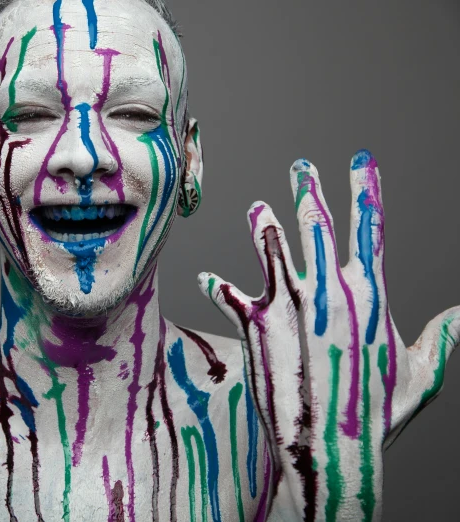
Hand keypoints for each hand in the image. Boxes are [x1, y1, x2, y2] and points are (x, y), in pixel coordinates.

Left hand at [197, 150, 458, 520]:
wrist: (332, 449)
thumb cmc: (379, 413)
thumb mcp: (421, 371)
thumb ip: (443, 336)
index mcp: (368, 294)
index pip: (368, 228)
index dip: (365, 191)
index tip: (360, 161)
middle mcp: (327, 290)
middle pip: (316, 225)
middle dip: (309, 191)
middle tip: (302, 167)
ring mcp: (289, 304)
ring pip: (271, 248)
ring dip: (263, 226)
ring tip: (258, 209)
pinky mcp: (257, 326)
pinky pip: (230, 297)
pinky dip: (217, 288)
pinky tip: (207, 280)